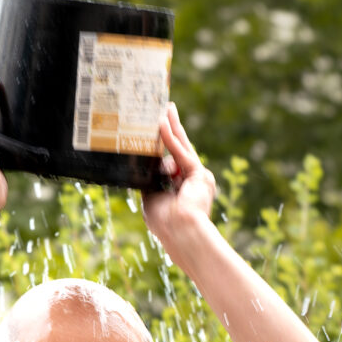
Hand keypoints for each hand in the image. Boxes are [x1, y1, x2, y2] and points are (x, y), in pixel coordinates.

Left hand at [143, 106, 216, 247]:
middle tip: (166, 109)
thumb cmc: (165, 223)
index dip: (163, 145)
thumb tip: (142, 162)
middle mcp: (192, 181)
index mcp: (181, 188)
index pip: (170, 161)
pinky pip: (181, 153)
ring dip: (172, 126)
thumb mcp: (151, 197)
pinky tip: (163, 125)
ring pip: (182, 146)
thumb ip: (149, 179)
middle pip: (178, 148)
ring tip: (165, 108)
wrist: (181, 233)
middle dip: (172, 128)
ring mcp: (198, 177)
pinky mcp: (200, 175)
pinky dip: (171, 139)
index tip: (156, 130)